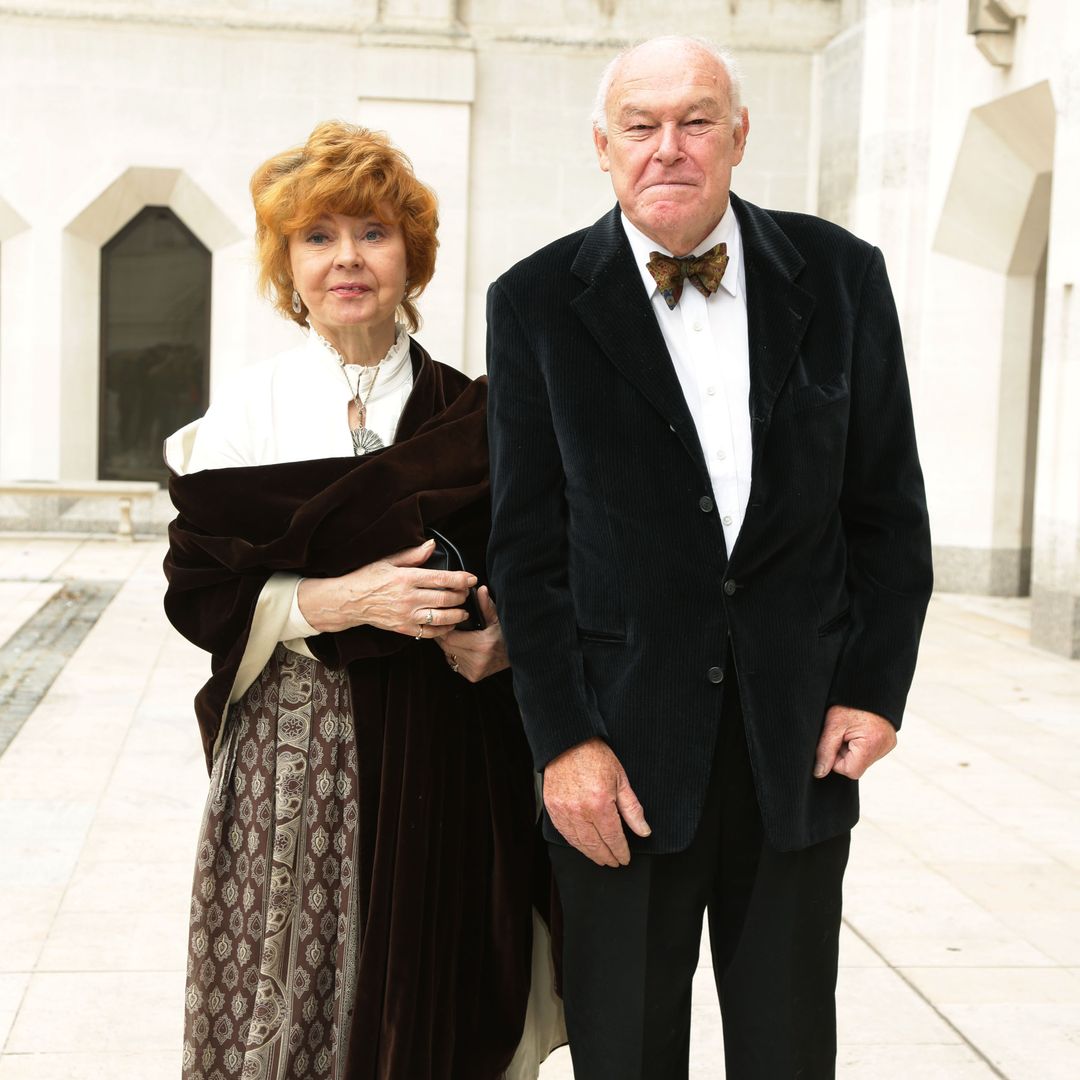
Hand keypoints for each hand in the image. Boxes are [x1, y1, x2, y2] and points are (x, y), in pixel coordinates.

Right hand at [297, 539, 476, 637]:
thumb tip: (432, 544)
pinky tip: (449, 624)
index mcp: (406, 578)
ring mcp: (406, 615)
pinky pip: (429, 633)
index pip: (441, 578)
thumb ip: (413, 555)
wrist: (348, 601)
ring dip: (456, 614)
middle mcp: (408, 598)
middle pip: (445, 598)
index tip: (472, 577)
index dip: (461, 578)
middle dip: (461, 596)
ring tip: (462, 610)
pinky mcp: (403, 629)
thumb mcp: (388, 561)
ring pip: (440, 617)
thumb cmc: (367, 578)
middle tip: (467, 593)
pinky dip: (443, 630)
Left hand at [437, 587, 508, 681]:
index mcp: (482, 646)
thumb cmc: (507, 636)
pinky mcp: (472, 676)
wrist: (518, 657)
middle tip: (445, 625)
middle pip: (447, 646)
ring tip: (455, 634)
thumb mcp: (498, 619)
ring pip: (449, 654)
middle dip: (444, 635)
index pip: (450, 637)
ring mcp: (474, 671)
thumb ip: (486, 606)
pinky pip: (454, 663)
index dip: (444, 628)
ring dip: (448, 645)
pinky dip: (454, 654)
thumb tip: (481, 589)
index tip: (445, 620)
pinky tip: (462, 647)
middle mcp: (477, 661)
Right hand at [543, 738, 650, 866]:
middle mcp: (580, 811)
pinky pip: (564, 833)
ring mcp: (564, 811)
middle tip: (614, 862)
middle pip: (595, 845)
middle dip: (607, 856)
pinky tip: (582, 845)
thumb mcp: (621, 780)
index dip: (620, 851)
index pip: (613, 838)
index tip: (624, 857)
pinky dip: (574, 843)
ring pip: (579, 842)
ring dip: (591, 853)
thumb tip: (643, 830)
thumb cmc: (595, 756)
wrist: (568, 742)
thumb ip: (632, 809)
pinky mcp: (552, 808)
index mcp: (600, 804)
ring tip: (600, 857)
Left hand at [813, 705, 896, 779]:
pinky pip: (870, 751)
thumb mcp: (832, 725)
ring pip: (862, 759)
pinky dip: (860, 744)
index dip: (837, 760)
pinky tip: (859, 730)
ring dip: (852, 748)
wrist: (867, 685)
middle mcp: (885, 747)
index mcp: (872, 744)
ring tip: (851, 730)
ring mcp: (888, 744)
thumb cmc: (848, 702)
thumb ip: (825, 751)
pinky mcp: (888, 741)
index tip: (835, 741)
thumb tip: (819, 773)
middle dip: (844, 753)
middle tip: (842, 733)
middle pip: (856, 766)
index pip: (850, 771)